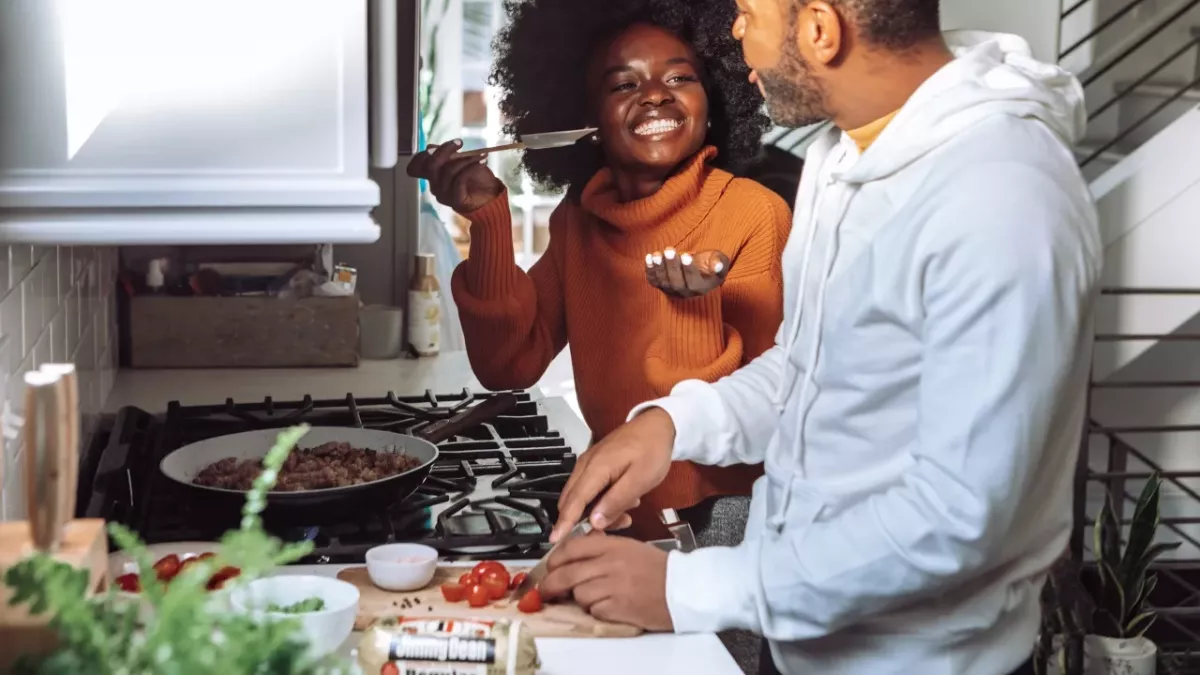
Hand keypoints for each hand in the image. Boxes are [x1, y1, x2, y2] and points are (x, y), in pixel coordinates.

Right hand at [406, 140, 504, 213]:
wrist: (493, 199)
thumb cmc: (477, 179)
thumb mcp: (462, 161)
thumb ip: (448, 155)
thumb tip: (430, 147)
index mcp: (433, 177)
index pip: (416, 166)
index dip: (424, 154)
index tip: (443, 144)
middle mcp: (435, 186)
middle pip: (430, 166)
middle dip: (445, 150)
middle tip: (460, 142)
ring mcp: (444, 195)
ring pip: (447, 171)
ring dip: (466, 159)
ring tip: (481, 154)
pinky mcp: (455, 201)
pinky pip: (459, 180)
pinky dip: (472, 167)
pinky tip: (482, 162)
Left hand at [541, 533, 673, 631]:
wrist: (684, 588)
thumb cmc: (659, 570)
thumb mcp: (630, 547)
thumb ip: (602, 547)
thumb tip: (575, 553)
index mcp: (613, 545)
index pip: (572, 547)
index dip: (554, 559)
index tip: (549, 567)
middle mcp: (610, 563)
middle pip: (566, 573)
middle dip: (551, 584)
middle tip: (546, 590)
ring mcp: (613, 586)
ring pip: (578, 593)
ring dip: (579, 598)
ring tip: (593, 597)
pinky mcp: (618, 607)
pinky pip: (593, 610)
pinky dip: (595, 610)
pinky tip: (608, 606)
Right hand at [552, 408, 675, 541]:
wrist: (657, 425)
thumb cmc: (652, 449)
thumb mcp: (640, 480)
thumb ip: (616, 501)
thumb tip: (594, 521)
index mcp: (596, 468)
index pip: (574, 501)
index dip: (564, 522)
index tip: (555, 539)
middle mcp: (586, 465)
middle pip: (573, 501)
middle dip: (586, 520)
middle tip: (612, 528)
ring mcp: (589, 464)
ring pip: (582, 497)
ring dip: (598, 511)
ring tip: (626, 513)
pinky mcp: (596, 465)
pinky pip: (590, 489)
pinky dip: (601, 501)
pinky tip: (622, 501)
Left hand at [646, 249, 729, 297]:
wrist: (696, 267)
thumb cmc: (709, 262)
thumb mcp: (719, 260)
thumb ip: (720, 263)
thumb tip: (718, 266)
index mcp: (702, 288)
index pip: (694, 282)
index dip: (689, 270)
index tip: (687, 256)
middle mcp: (685, 293)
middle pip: (677, 283)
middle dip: (672, 266)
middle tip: (670, 250)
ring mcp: (671, 291)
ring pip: (664, 282)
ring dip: (659, 268)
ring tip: (657, 254)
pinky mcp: (661, 285)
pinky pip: (654, 281)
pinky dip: (650, 270)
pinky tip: (649, 257)